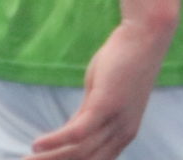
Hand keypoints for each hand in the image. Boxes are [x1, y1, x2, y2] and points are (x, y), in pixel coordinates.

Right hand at [25, 18, 171, 159]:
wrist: (146, 35)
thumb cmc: (124, 63)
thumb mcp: (102, 97)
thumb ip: (86, 118)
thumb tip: (66, 137)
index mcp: (124, 134)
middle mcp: (123, 133)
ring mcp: (116, 120)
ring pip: (77, 152)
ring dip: (48, 159)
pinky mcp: (107, 105)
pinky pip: (77, 132)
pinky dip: (55, 141)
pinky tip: (36, 145)